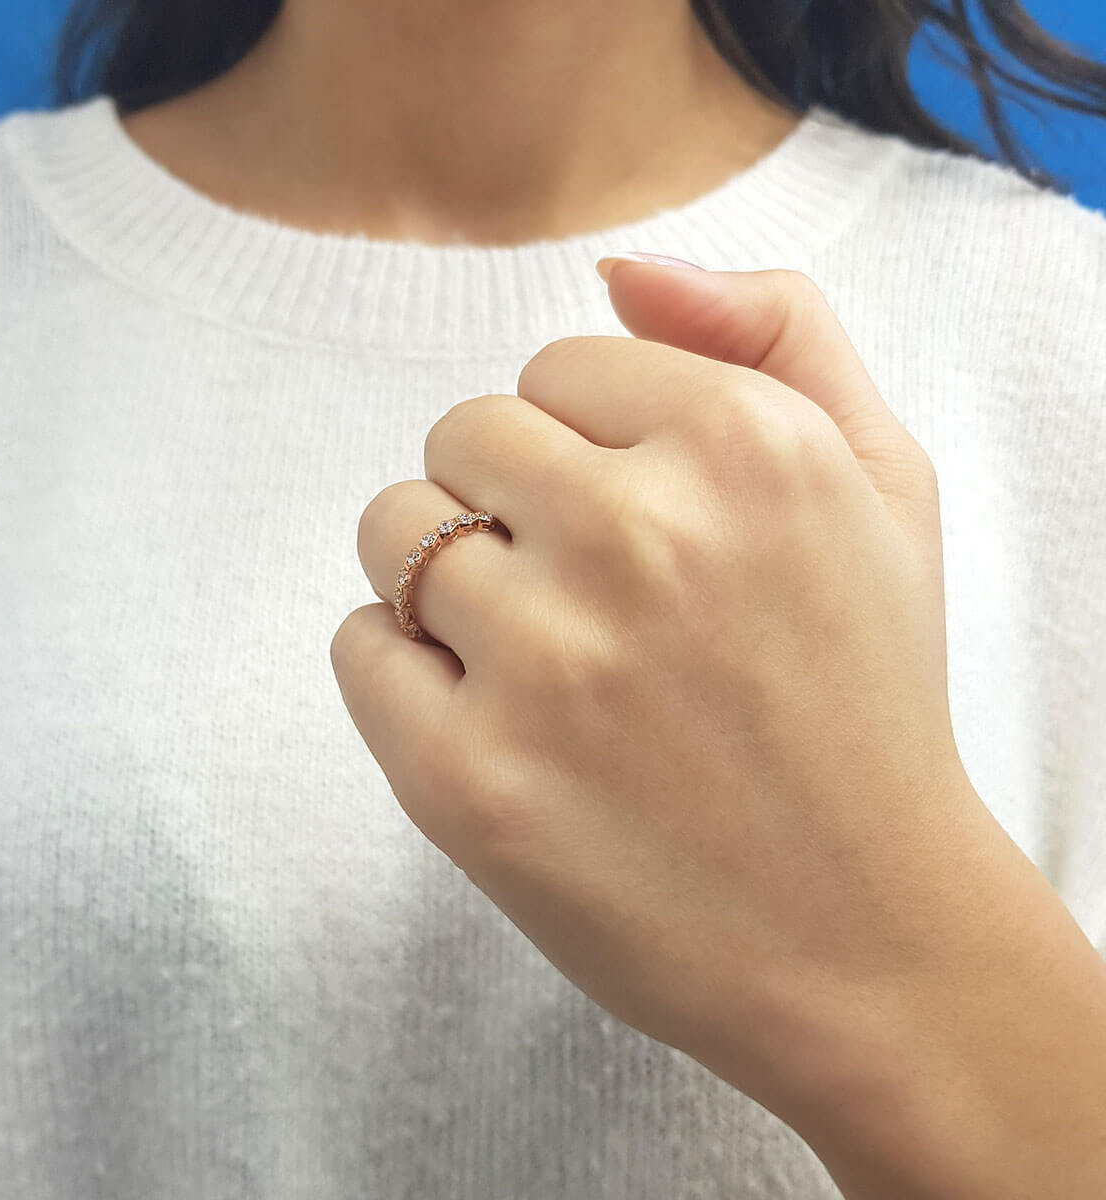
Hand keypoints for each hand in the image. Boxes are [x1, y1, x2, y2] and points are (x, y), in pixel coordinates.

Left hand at [330, 260, 1006, 1131]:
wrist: (865, 936)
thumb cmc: (866, 701)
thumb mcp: (884, 481)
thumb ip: (776, 330)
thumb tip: (618, 269)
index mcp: (744, 447)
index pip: (557, 370)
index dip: (587, 449)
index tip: (632, 525)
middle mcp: (640, 539)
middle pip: (462, 435)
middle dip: (505, 498)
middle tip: (581, 592)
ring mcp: (543, 664)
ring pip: (394, 530)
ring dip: (442, 575)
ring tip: (533, 654)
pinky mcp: (463, 780)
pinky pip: (358, 646)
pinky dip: (398, 667)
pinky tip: (485, 715)